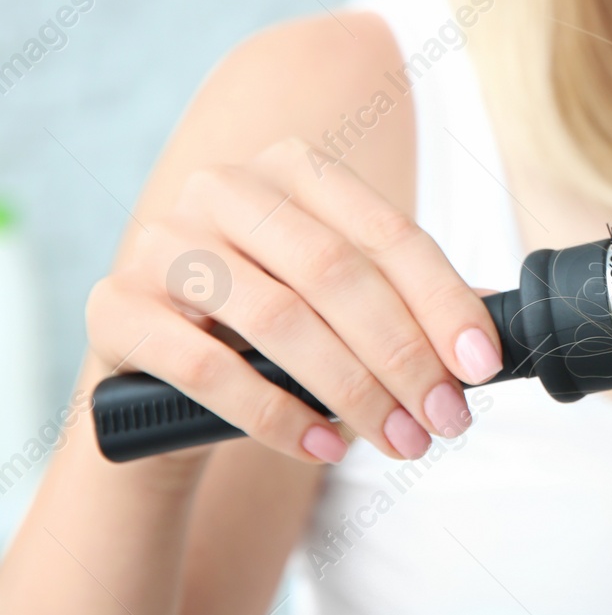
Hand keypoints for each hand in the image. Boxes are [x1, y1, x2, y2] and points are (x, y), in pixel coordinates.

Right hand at [85, 138, 504, 464]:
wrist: (159, 368)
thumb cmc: (272, 326)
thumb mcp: (338, 298)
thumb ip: (406, 302)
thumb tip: (492, 339)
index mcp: (295, 169)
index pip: (388, 233)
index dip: (443, 301)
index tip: (482, 366)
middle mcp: (225, 188)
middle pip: (338, 273)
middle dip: (404, 356)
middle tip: (445, 420)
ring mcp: (162, 241)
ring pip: (280, 318)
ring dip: (353, 391)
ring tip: (400, 440)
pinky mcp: (115, 306)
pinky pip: (206, 366)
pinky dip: (275, 414)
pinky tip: (323, 445)